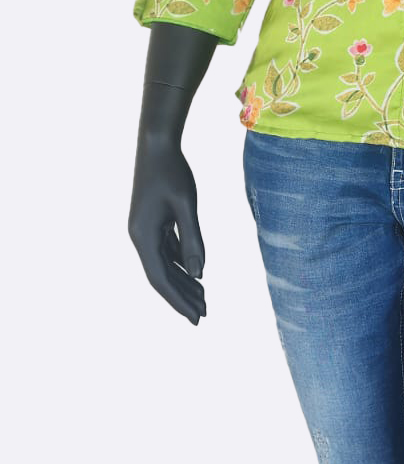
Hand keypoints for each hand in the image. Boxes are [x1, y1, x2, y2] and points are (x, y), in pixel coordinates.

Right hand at [128, 132, 206, 323]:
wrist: (156, 144)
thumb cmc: (173, 171)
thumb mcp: (186, 205)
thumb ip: (192, 240)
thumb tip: (199, 274)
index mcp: (143, 236)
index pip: (161, 279)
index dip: (178, 300)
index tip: (196, 318)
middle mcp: (140, 237)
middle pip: (161, 276)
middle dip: (182, 296)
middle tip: (204, 315)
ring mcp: (145, 230)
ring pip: (164, 264)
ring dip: (183, 281)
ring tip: (204, 298)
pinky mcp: (152, 223)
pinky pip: (167, 251)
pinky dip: (181, 264)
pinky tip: (196, 273)